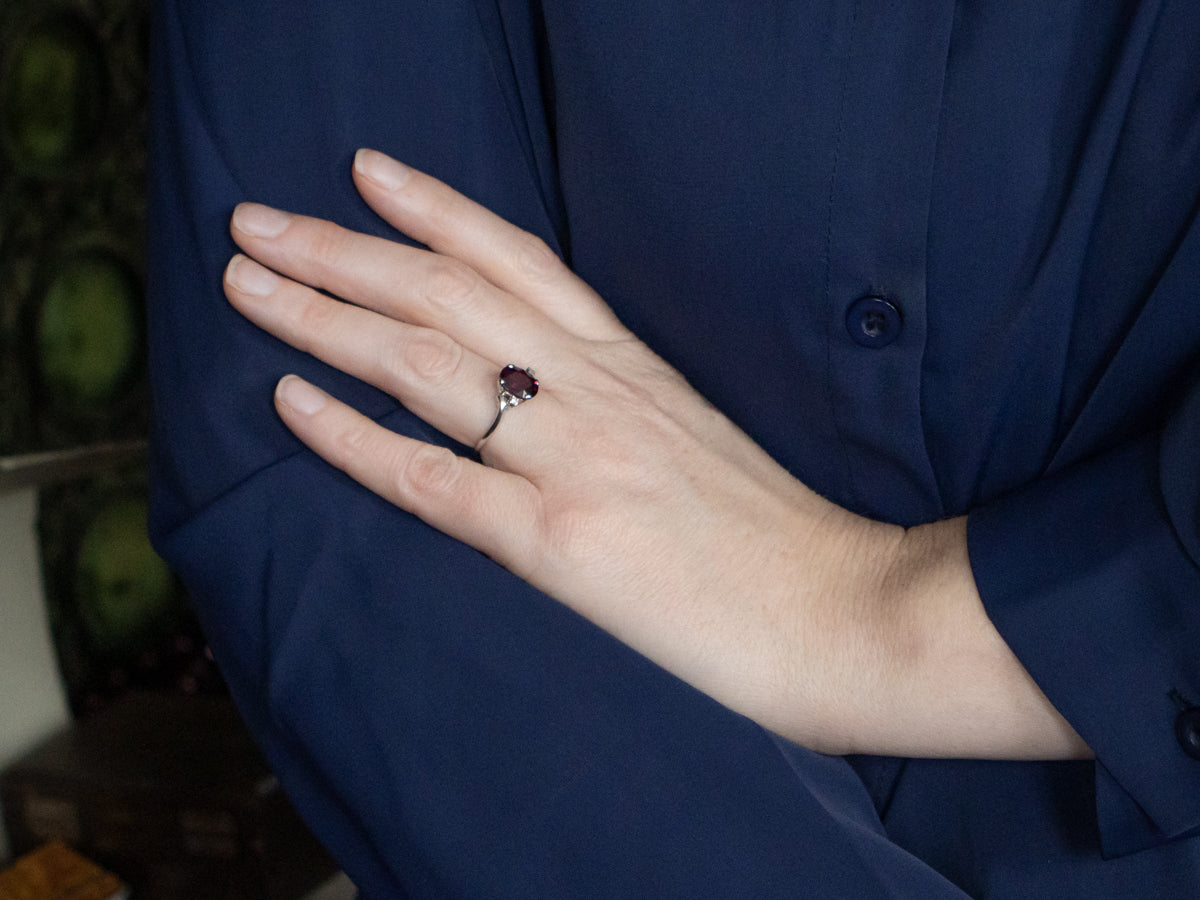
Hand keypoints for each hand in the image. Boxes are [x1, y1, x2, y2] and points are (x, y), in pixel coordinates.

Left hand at [223, 150, 1087, 758]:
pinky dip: (353, 438)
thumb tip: (547, 389)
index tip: (365, 171)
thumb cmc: (778, 535)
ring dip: (324, 318)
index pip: (518, 259)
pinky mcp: (560, 544)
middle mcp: (596, 393)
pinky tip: (291, 403)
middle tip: (255, 220)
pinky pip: (434, 480)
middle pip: (447, 296)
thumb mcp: (698, 434)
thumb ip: (622, 400)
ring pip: (426, 366)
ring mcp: (575, 462)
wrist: (847, 610)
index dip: (435, 208)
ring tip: (247, 284)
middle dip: (341, 250)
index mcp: (632, 365)